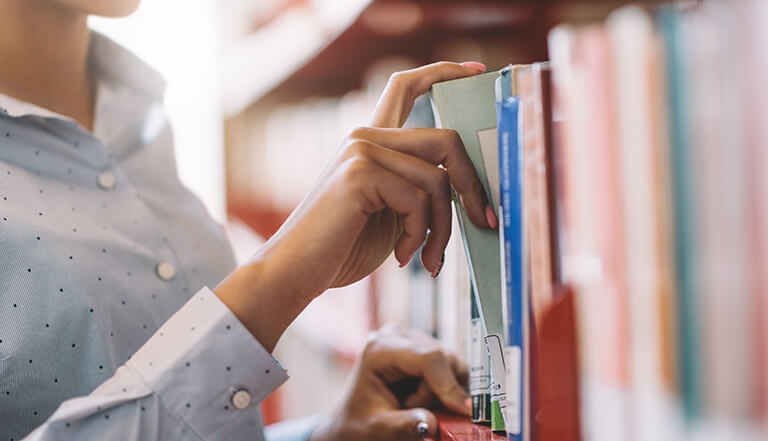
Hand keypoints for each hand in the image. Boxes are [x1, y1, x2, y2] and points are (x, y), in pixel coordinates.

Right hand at [215, 62, 492, 351]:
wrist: (296, 273)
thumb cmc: (343, 247)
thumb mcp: (392, 214)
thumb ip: (420, 190)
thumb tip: (472, 191)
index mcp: (370, 140)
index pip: (407, 86)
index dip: (444, 72)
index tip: (477, 71)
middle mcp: (365, 136)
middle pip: (446, 140)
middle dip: (473, 185)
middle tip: (484, 221)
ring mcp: (361, 151)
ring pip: (438, 179)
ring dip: (443, 228)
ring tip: (429, 259)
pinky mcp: (359, 173)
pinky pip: (419, 201)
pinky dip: (420, 236)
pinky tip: (403, 257)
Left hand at [310, 325, 470, 440]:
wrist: (353, 419)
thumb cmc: (359, 423)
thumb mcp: (378, 429)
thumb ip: (405, 426)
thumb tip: (432, 425)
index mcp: (380, 349)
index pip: (428, 358)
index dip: (449, 385)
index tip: (464, 411)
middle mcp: (397, 335)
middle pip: (445, 360)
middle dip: (441, 393)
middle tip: (414, 410)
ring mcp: (412, 338)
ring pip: (453, 364)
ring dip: (443, 392)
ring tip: (413, 404)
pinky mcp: (424, 347)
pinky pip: (452, 368)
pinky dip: (445, 388)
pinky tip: (422, 397)